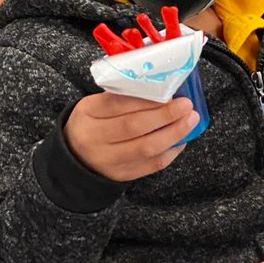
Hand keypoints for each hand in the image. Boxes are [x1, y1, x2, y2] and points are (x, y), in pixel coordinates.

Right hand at [63, 91, 197, 181]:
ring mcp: (107, 161)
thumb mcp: (97, 103)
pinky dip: (170, 152)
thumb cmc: (93, 122)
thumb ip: (123, 95)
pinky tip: (182, 140)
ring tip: (191, 120)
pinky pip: (150, 166)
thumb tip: (162, 86)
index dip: (147, 99)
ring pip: (145, 148)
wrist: (72, 158)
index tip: (170, 91)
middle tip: (187, 105)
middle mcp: (94, 138)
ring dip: (173, 133)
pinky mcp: (120, 176)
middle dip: (165, 115)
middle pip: (134, 127)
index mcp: (89, 113)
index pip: (119, 103)